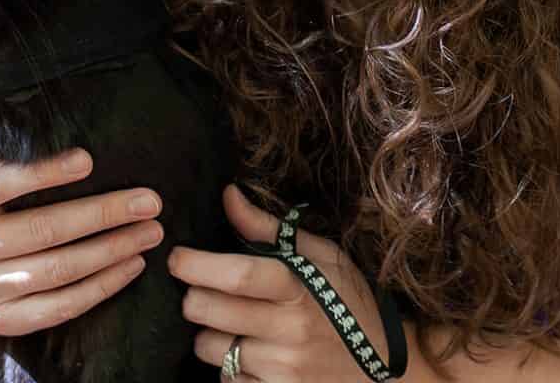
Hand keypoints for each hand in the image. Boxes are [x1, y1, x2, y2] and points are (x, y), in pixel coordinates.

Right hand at [0, 62, 165, 336]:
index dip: (41, 173)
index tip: (89, 159)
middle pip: (42, 231)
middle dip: (103, 214)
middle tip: (151, 199)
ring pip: (56, 271)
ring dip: (111, 251)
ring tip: (153, 230)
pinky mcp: (1, 320)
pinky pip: (57, 308)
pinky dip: (99, 288)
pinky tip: (132, 266)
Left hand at [168, 183, 391, 381]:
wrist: (382, 361)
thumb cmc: (345, 297)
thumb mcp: (317, 254)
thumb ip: (266, 227)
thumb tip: (228, 194)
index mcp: (298, 287)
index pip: (238, 275)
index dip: (198, 266)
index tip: (176, 257)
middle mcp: (289, 330)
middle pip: (212, 312)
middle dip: (193, 298)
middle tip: (198, 290)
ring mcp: (283, 370)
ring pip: (211, 349)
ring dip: (209, 334)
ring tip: (230, 323)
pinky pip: (228, 381)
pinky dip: (228, 367)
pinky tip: (249, 352)